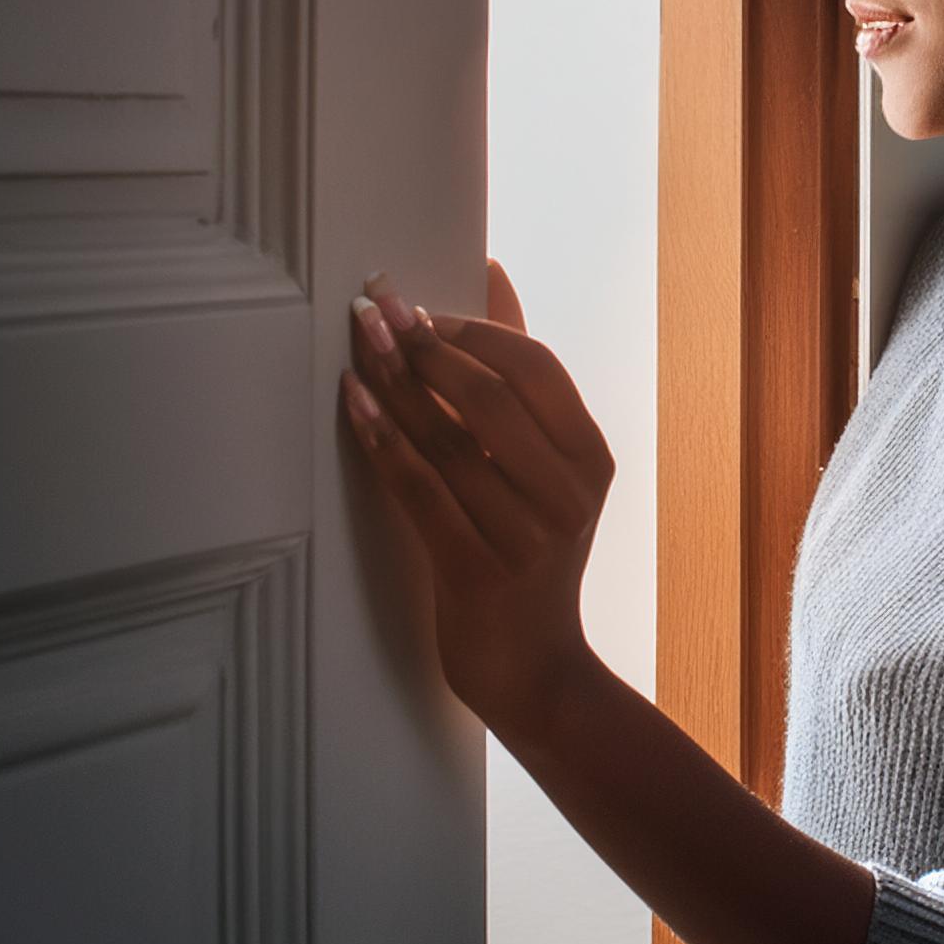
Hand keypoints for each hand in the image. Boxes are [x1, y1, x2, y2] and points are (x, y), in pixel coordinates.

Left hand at [341, 264, 613, 735]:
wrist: (534, 668)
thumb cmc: (529, 555)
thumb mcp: (544, 470)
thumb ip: (519, 380)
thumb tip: (494, 275)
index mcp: (591, 459)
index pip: (535, 368)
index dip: (472, 329)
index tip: (414, 303)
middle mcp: (568, 494)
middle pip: (489, 397)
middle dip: (423, 346)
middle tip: (372, 309)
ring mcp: (527, 537)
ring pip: (448, 441)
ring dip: (391, 385)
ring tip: (352, 344)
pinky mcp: (479, 573)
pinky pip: (420, 492)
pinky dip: (381, 443)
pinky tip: (353, 406)